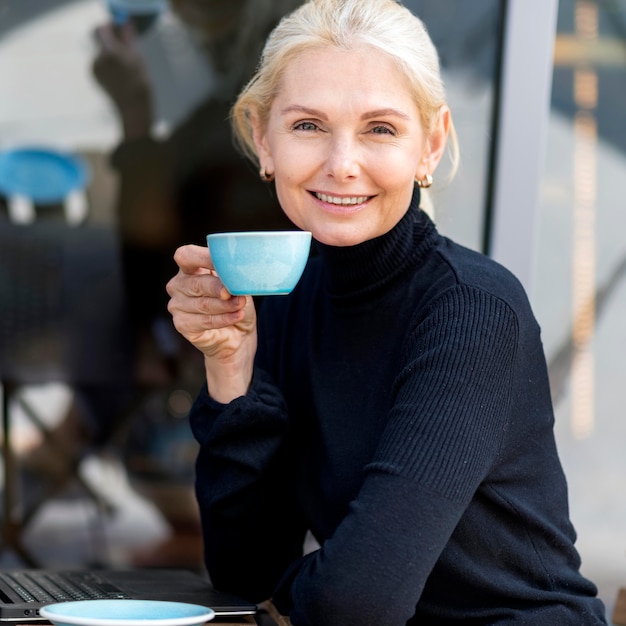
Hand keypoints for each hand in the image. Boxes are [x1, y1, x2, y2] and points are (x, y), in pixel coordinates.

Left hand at [91, 22, 152, 138]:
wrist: (133, 107)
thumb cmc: (139, 83)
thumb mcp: (137, 58)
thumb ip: (128, 37)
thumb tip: (124, 23)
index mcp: (109, 52)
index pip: (102, 29)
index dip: (109, 27)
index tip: (118, 29)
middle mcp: (98, 58)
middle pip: (100, 40)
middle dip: (111, 41)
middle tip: (124, 47)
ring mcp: (94, 68)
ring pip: (101, 53)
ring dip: (111, 54)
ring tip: (125, 68)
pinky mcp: (94, 76)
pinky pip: (100, 64)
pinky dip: (108, 65)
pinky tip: (119, 76)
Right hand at [166, 244, 257, 401]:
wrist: (238, 336)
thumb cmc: (236, 304)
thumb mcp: (239, 286)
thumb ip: (233, 278)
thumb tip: (235, 275)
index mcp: (190, 268)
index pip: (186, 256)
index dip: (203, 258)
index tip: (224, 264)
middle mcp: (179, 284)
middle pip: (196, 283)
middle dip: (218, 288)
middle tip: (235, 293)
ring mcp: (177, 305)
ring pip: (202, 304)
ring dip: (225, 306)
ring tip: (240, 306)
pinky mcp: (181, 324)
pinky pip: (203, 321)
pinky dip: (223, 319)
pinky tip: (236, 317)